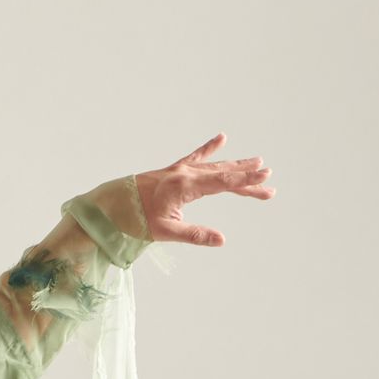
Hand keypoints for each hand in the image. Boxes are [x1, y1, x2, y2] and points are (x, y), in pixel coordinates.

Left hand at [135, 133, 273, 247]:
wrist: (110, 204)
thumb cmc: (134, 219)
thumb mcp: (165, 232)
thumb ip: (195, 234)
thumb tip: (222, 240)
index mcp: (185, 186)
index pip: (223, 183)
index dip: (246, 181)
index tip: (265, 178)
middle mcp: (185, 173)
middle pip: (223, 174)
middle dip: (247, 176)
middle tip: (269, 177)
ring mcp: (179, 169)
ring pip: (213, 166)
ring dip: (235, 166)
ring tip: (256, 163)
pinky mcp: (172, 170)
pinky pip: (195, 157)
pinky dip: (209, 148)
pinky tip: (221, 138)